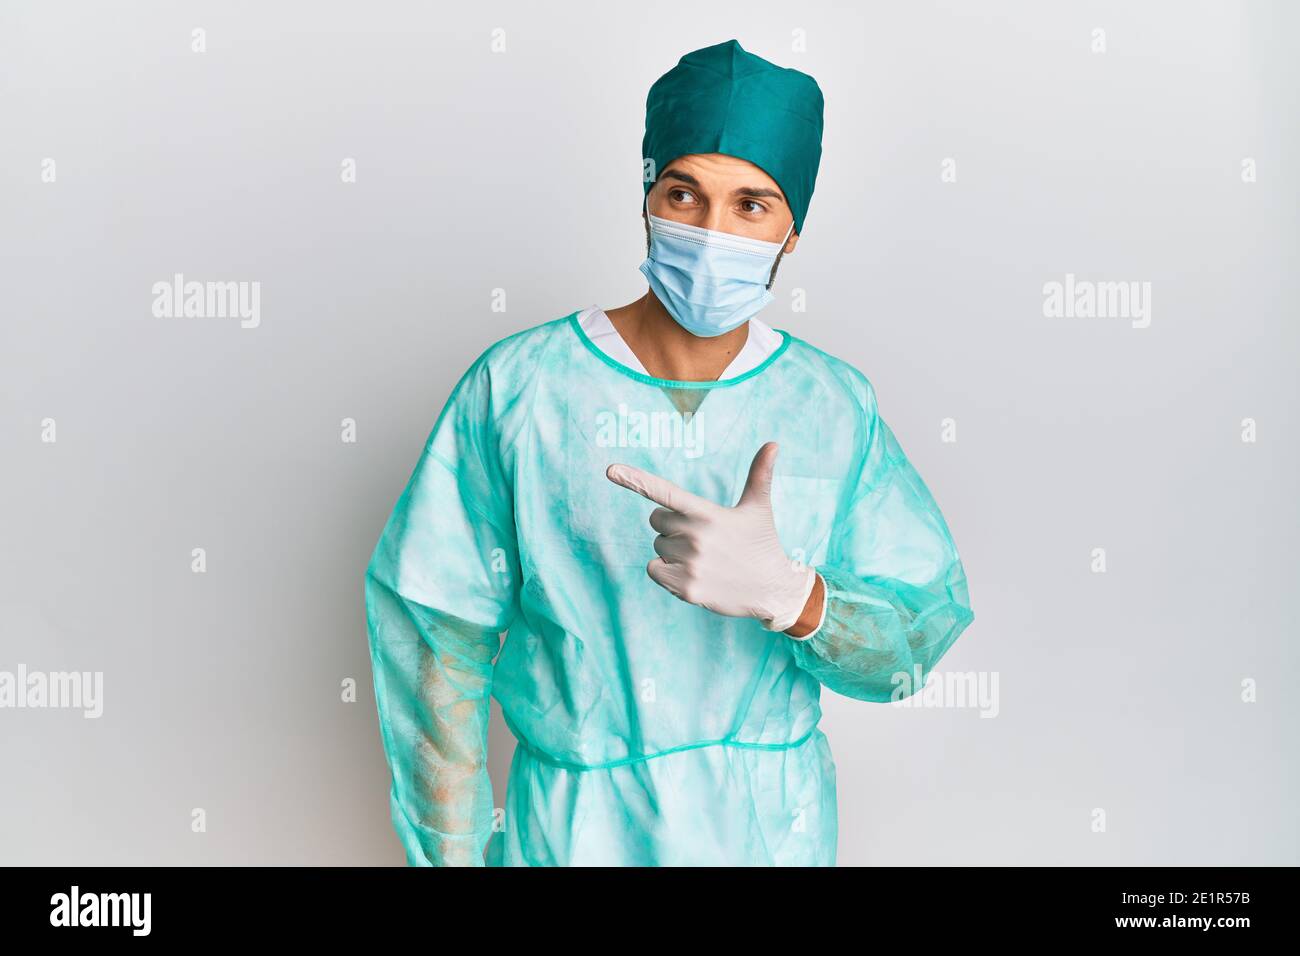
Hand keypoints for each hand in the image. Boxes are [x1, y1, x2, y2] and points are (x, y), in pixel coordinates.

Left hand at [606, 442, 816, 632]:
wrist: (772, 589)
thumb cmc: (761, 543)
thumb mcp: (759, 507)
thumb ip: (759, 474)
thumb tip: (774, 443)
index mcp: (708, 513)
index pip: (666, 492)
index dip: (636, 480)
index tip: (611, 470)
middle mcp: (696, 537)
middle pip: (657, 521)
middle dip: (672, 526)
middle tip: (702, 537)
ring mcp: (690, 564)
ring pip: (658, 546)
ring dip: (673, 551)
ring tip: (704, 558)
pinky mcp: (686, 588)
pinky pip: (654, 569)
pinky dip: (666, 571)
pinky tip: (693, 574)